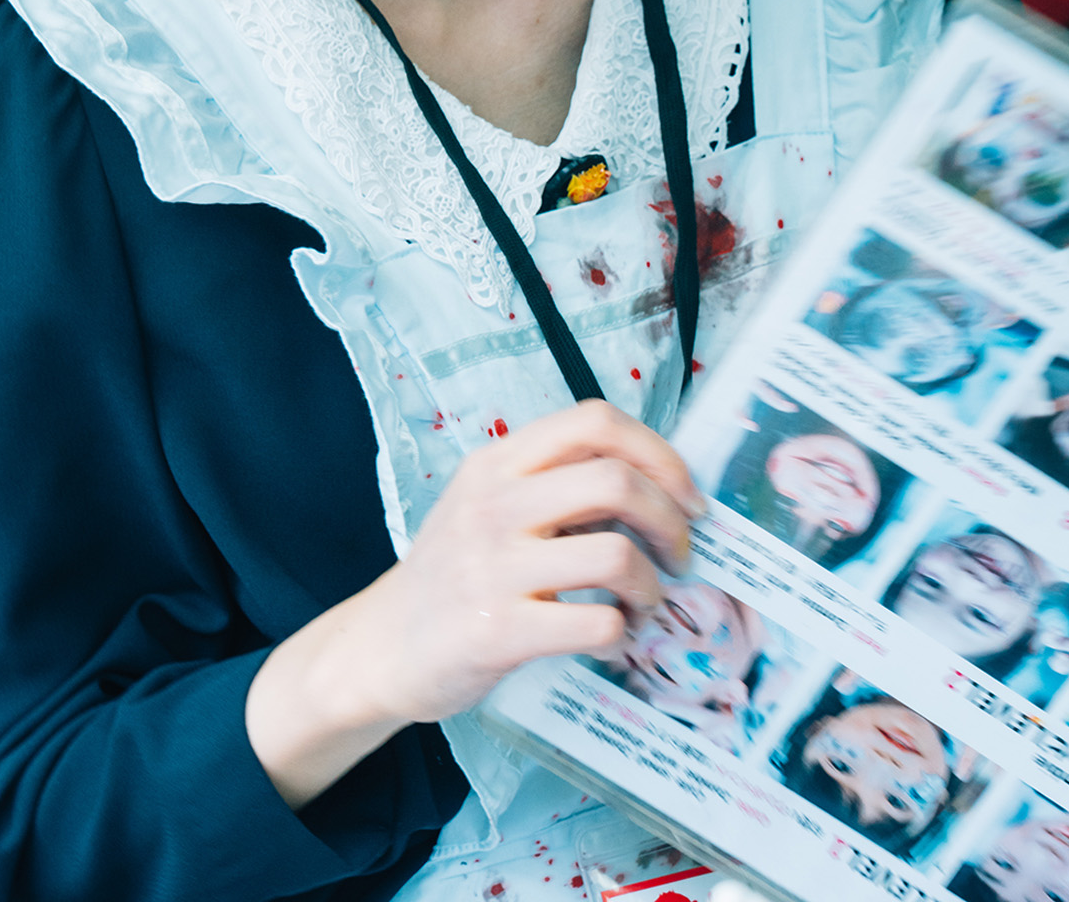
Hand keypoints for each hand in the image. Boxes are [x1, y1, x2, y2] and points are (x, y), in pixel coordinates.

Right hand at [245, 401, 704, 808]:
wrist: (382, 647)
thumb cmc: (453, 573)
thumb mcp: (487, 504)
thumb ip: (553, 485)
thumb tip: (654, 488)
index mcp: (498, 462)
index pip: (594, 421)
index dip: (657, 452)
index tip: (685, 494)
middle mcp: (494, 504)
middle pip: (615, 480)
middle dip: (669, 519)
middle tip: (679, 553)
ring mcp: (493, 567)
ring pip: (615, 555)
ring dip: (652, 586)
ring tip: (645, 604)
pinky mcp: (498, 632)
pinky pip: (596, 624)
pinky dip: (622, 635)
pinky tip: (612, 641)